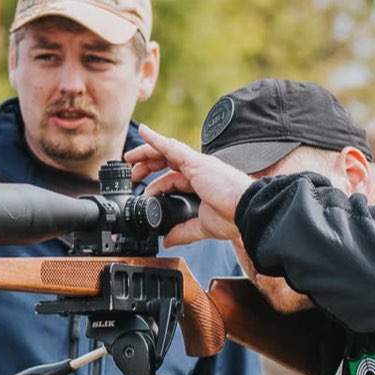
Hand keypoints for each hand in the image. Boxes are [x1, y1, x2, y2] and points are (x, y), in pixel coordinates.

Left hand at [124, 127, 251, 245]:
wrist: (245, 209)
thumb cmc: (233, 216)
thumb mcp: (203, 227)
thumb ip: (184, 232)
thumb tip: (168, 241)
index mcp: (200, 183)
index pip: (173, 179)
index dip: (157, 185)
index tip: (146, 195)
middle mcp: (198, 170)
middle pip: (166, 162)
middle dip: (147, 166)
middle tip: (132, 175)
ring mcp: (196, 164)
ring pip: (165, 151)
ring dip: (145, 153)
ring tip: (129, 158)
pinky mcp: (195, 161)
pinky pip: (170, 146)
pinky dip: (156, 139)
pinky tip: (144, 133)